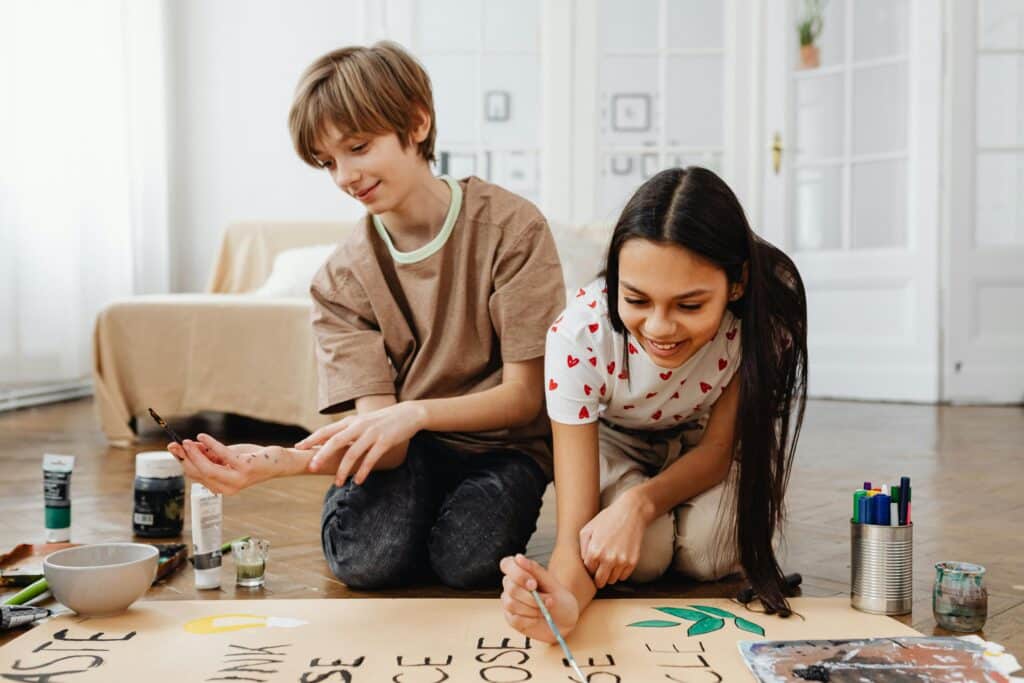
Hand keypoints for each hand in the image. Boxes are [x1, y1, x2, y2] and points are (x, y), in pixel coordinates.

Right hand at [168, 434, 298, 494]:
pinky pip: (223, 456)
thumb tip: (188, 446)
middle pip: (198, 473)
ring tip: (186, 442)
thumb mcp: (226, 456)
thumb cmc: (251, 458)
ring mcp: (236, 480)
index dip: (182, 461)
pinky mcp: (244, 469)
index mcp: (220, 486)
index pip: (196, 475)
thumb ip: (209, 454)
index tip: (172, 448)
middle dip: (185, 458)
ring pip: (207, 469)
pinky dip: (210, 445)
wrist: (277, 462)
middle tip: (175, 443)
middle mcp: (226, 488)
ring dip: (195, 454)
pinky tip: (202, 437)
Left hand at [294, 402, 424, 485]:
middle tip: (312, 467)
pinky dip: (363, 471)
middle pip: (335, 441)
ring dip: (343, 469)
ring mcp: (372, 433)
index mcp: (351, 421)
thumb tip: (329, 444)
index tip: (299, 447)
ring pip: (352, 453)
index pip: (327, 430)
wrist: (408, 414)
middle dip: (322, 455)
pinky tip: (357, 481)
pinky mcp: (385, 441)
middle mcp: (359, 426)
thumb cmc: (382, 420)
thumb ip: (347, 431)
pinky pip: (370, 459)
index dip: (312, 438)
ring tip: (337, 483)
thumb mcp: (362, 422)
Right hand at [499, 554, 578, 643]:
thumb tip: (518, 557)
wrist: (566, 621)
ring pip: (511, 604)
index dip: (517, 573)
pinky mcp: (511, 619)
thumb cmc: (559, 599)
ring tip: (544, 610)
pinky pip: (515, 619)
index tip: (533, 583)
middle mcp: (512, 586)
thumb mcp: (552, 583)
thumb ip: (535, 570)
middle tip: (548, 600)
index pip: (507, 564)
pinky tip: (538, 618)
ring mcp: (510, 603)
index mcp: (521, 573)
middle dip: (531, 597)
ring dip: (532, 608)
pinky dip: (530, 619)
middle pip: (510, 587)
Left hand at [579, 489, 650, 586]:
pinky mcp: (632, 562)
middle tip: (600, 567)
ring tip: (610, 561)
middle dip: (598, 576)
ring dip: (610, 574)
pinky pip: (623, 576)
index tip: (593, 563)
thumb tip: (584, 562)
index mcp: (594, 551)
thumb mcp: (588, 529)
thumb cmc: (608, 519)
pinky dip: (620, 572)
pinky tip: (619, 560)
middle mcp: (608, 559)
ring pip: (612, 580)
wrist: (631, 513)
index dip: (590, 567)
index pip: (588, 571)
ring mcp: (621, 562)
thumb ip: (582, 548)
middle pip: (600, 581)